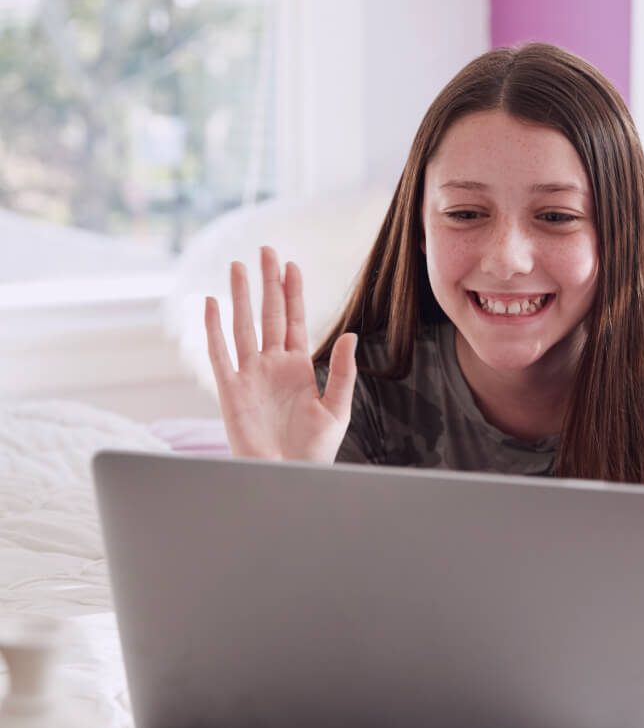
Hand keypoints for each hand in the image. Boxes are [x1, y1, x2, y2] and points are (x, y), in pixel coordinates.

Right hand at [204, 247, 357, 461]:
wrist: (289, 478)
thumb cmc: (314, 450)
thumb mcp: (337, 408)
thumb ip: (341, 372)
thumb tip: (350, 335)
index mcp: (298, 367)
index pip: (294, 320)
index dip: (292, 293)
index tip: (291, 265)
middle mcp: (272, 365)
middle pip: (268, 314)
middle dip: (267, 282)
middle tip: (265, 250)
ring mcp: (249, 375)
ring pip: (243, 326)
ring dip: (240, 296)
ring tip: (237, 266)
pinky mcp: (230, 391)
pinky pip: (219, 354)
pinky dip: (213, 329)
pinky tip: (210, 304)